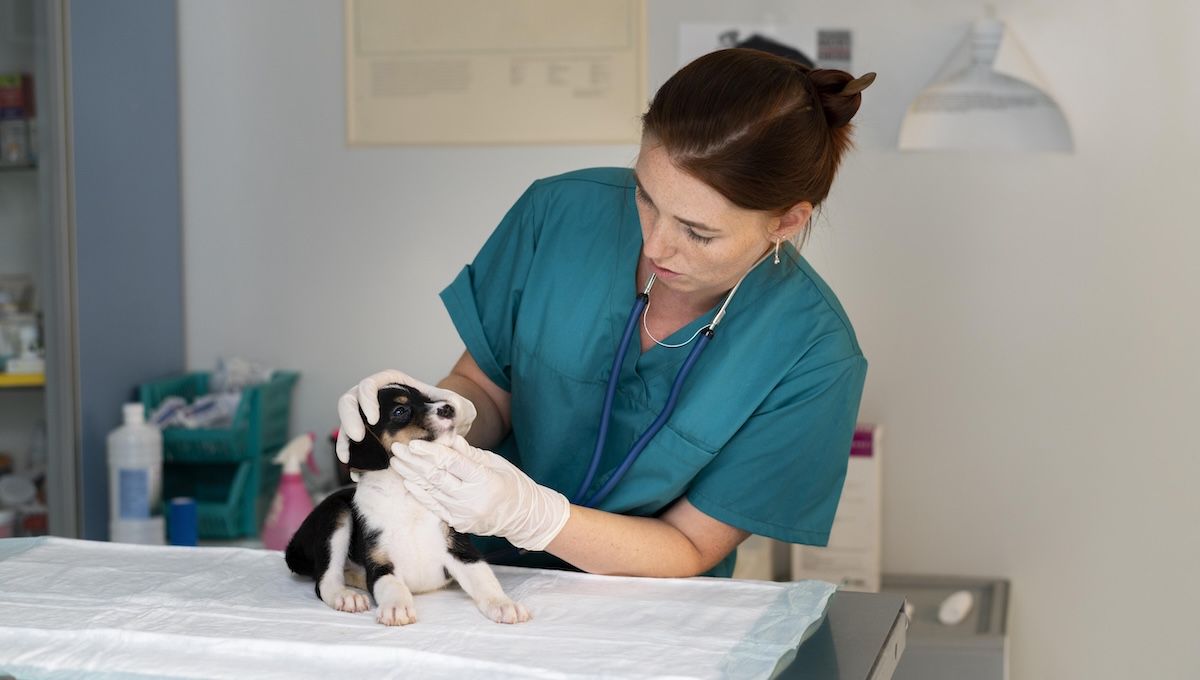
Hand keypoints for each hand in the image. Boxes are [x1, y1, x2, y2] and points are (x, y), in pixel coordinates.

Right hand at [336, 369, 476, 463]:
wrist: (448, 430)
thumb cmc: (451, 413)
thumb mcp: (458, 407)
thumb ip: (456, 407)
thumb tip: (450, 413)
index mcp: (393, 384)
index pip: (370, 384)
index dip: (366, 398)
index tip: (373, 418)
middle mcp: (376, 398)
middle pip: (350, 401)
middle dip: (350, 418)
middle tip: (357, 437)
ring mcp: (369, 418)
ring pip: (346, 423)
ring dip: (344, 440)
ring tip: (348, 458)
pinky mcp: (369, 437)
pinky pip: (351, 445)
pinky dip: (351, 457)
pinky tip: (356, 472)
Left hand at [389, 435, 569, 551]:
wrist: (523, 517)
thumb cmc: (512, 484)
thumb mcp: (495, 463)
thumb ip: (469, 453)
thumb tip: (447, 438)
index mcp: (483, 480)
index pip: (450, 463)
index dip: (429, 452)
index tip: (413, 443)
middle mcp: (471, 499)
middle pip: (436, 477)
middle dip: (413, 462)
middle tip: (396, 448)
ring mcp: (463, 514)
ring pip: (431, 492)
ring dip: (411, 476)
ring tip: (396, 462)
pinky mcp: (458, 523)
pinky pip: (434, 507)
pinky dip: (420, 494)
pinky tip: (408, 482)